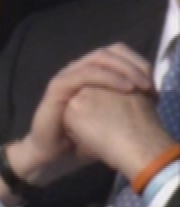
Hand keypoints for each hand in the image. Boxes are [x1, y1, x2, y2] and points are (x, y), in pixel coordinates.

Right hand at [4, 45, 154, 194]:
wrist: (53, 154)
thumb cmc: (82, 138)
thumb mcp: (111, 117)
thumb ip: (125, 102)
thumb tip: (151, 96)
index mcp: (90, 74)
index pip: (117, 54)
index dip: (138, 64)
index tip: (154, 86)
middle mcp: (77, 70)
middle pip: (109, 52)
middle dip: (133, 65)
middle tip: (148, 84)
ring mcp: (67, 76)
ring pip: (98, 58)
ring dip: (123, 69)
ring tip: (139, 86)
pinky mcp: (58, 86)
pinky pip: (85, 73)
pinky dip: (108, 77)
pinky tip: (125, 89)